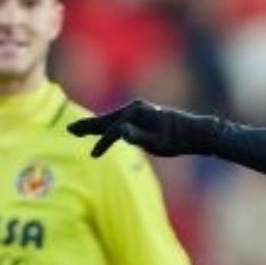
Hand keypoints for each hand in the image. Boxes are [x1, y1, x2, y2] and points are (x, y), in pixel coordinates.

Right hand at [67, 99, 218, 159]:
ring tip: (80, 130)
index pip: (113, 130)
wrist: (196, 132)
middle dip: (88, 125)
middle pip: (106, 119)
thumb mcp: (158, 142)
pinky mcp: (143, 116)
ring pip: (112, 119)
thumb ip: (137, 137)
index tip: (93, 156)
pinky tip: (104, 130)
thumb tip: (120, 131)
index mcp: (136, 113)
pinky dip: (109, 126)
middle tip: (69, 130)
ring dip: (96, 125)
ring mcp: (139, 110)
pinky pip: (120, 120)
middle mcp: (136, 108)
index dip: (102, 143)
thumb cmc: (177, 139)